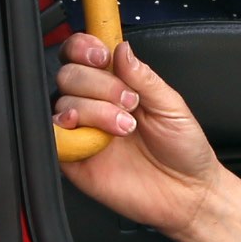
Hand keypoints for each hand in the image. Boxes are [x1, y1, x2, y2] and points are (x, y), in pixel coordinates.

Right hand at [53, 34, 231, 237]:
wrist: (186, 194)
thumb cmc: (183, 150)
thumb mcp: (171, 106)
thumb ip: (144, 77)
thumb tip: (121, 48)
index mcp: (117, 84)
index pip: (83, 54)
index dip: (84, 48)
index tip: (102, 56)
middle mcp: (95, 105)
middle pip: (68, 74)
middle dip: (99, 84)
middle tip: (129, 103)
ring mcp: (83, 131)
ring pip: (62, 102)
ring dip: (94, 110)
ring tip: (125, 128)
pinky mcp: (74, 159)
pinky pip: (54, 138)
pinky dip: (66, 132)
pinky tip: (92, 137)